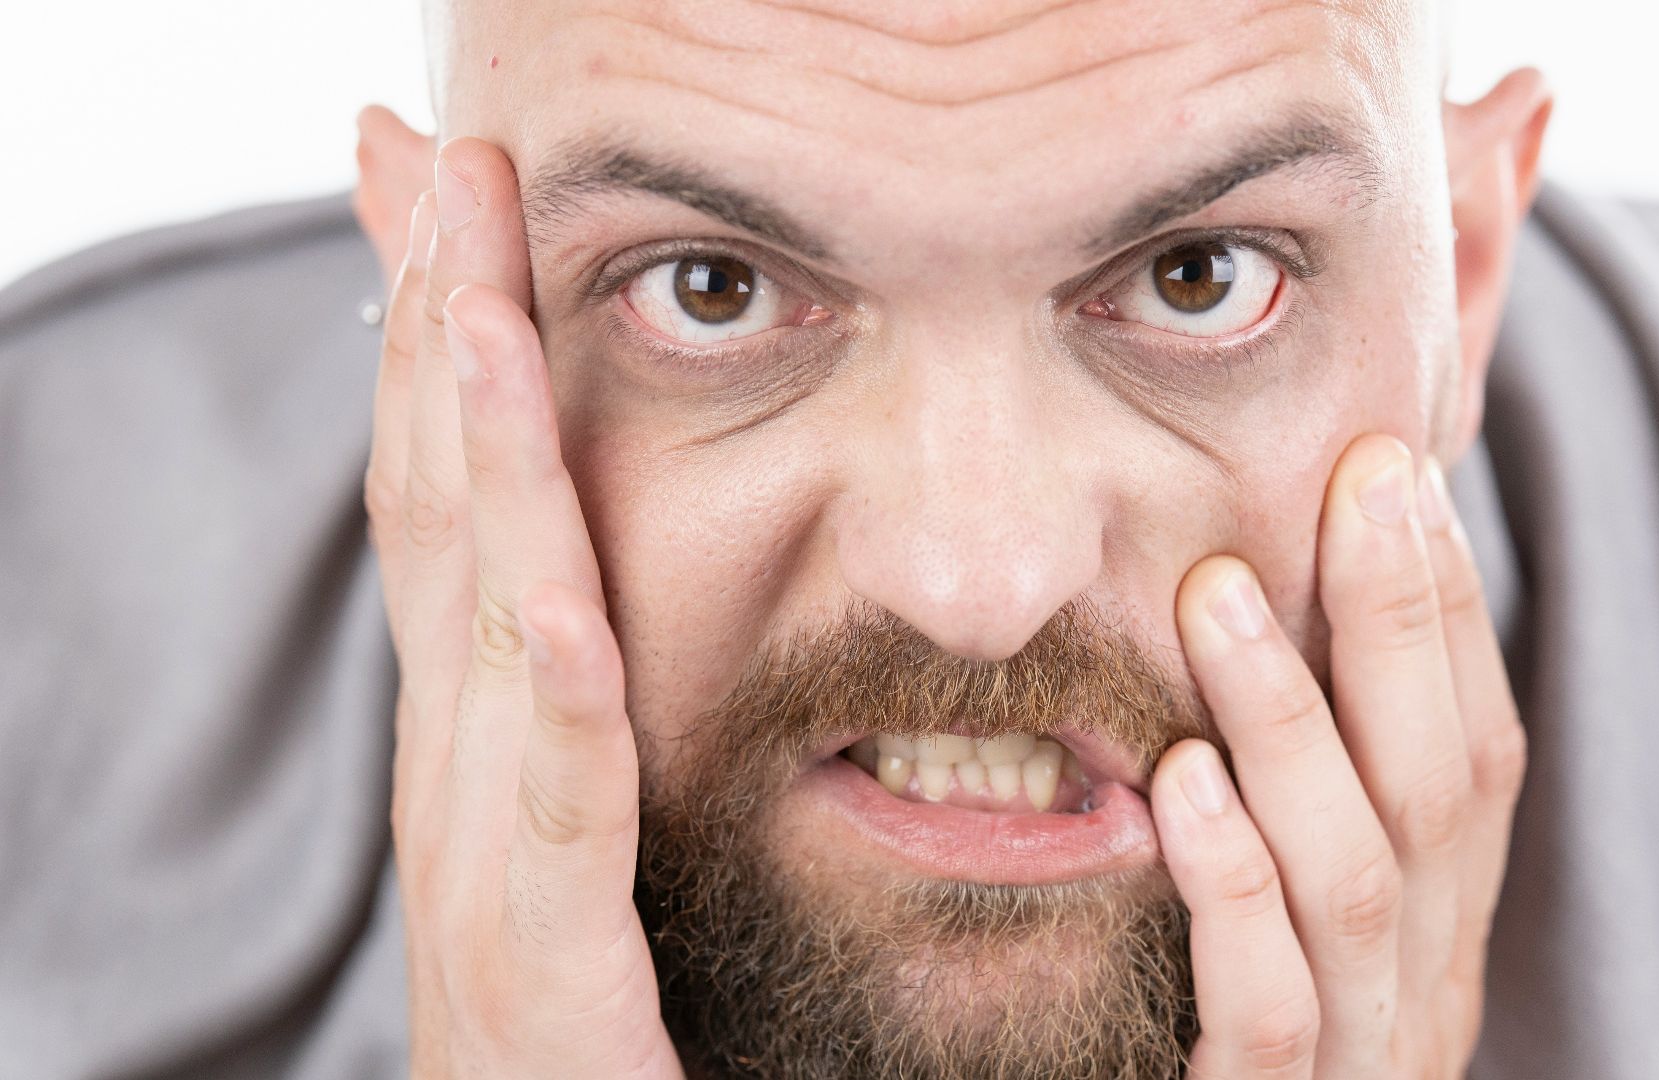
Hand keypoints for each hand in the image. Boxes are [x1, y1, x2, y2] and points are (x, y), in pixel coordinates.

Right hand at [363, 135, 682, 1078]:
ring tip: (469, 299)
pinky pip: (562, 808)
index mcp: (481, 729)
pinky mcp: (552, 960)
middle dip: (434, 328)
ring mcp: (491, 859)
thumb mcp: (588, 824)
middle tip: (438, 160)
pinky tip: (561, 605)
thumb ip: (591, 712)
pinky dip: (554, 697)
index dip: (436, 343)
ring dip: (473, 456)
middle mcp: (461, 769)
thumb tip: (598, 593)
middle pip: (439, 510)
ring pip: (480, 620)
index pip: (450, 497)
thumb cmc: (591, 1019)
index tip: (445, 200)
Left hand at [1152, 434, 1526, 1077]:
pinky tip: (1182, 786)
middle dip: (1400, 628)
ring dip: (1295, 727)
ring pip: (1355, 880)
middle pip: (1440, 789)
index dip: (1445, 612)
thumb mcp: (1300, 908)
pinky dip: (1233, 887)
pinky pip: (1269, 1008)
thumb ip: (1308, 786)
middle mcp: (1424, 987)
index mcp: (1440, 927)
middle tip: (1347, 483)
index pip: (1475, 752)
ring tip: (1220, 601)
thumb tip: (1273, 607)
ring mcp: (1361, 1060)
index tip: (1396, 474)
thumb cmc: (1239, 1042)